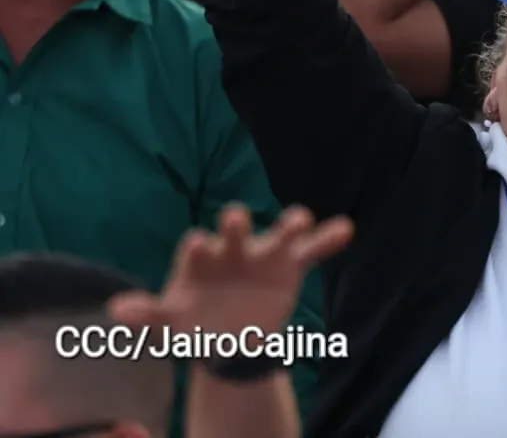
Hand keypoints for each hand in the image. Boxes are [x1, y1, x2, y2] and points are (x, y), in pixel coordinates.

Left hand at [107, 204, 352, 337]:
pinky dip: (327, 239)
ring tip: (299, 218)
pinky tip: (344, 229)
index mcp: (202, 259)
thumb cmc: (194, 320)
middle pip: (235, 232)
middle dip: (235, 225)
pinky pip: (312, 250)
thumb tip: (114, 308)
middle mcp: (233, 250)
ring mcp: (264, 256)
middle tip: (234, 216)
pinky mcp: (290, 265)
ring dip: (288, 227)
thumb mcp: (169, 322)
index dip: (199, 247)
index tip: (198, 244)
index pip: (199, 249)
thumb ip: (147, 313)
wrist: (230, 337)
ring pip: (278, 236)